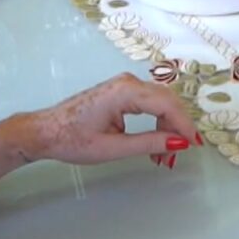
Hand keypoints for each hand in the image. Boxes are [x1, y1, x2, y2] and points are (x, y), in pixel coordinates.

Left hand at [18, 73, 199, 165]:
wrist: (44, 131)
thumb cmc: (72, 140)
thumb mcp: (113, 148)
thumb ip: (149, 144)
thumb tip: (180, 144)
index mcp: (126, 92)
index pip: (167, 105)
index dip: (184, 126)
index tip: (194, 146)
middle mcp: (129, 82)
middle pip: (168, 101)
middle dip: (176, 129)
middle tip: (176, 157)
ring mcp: (126, 85)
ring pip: (161, 102)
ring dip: (168, 127)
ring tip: (164, 156)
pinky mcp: (123, 91)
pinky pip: (150, 103)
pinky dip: (157, 122)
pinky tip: (156, 143)